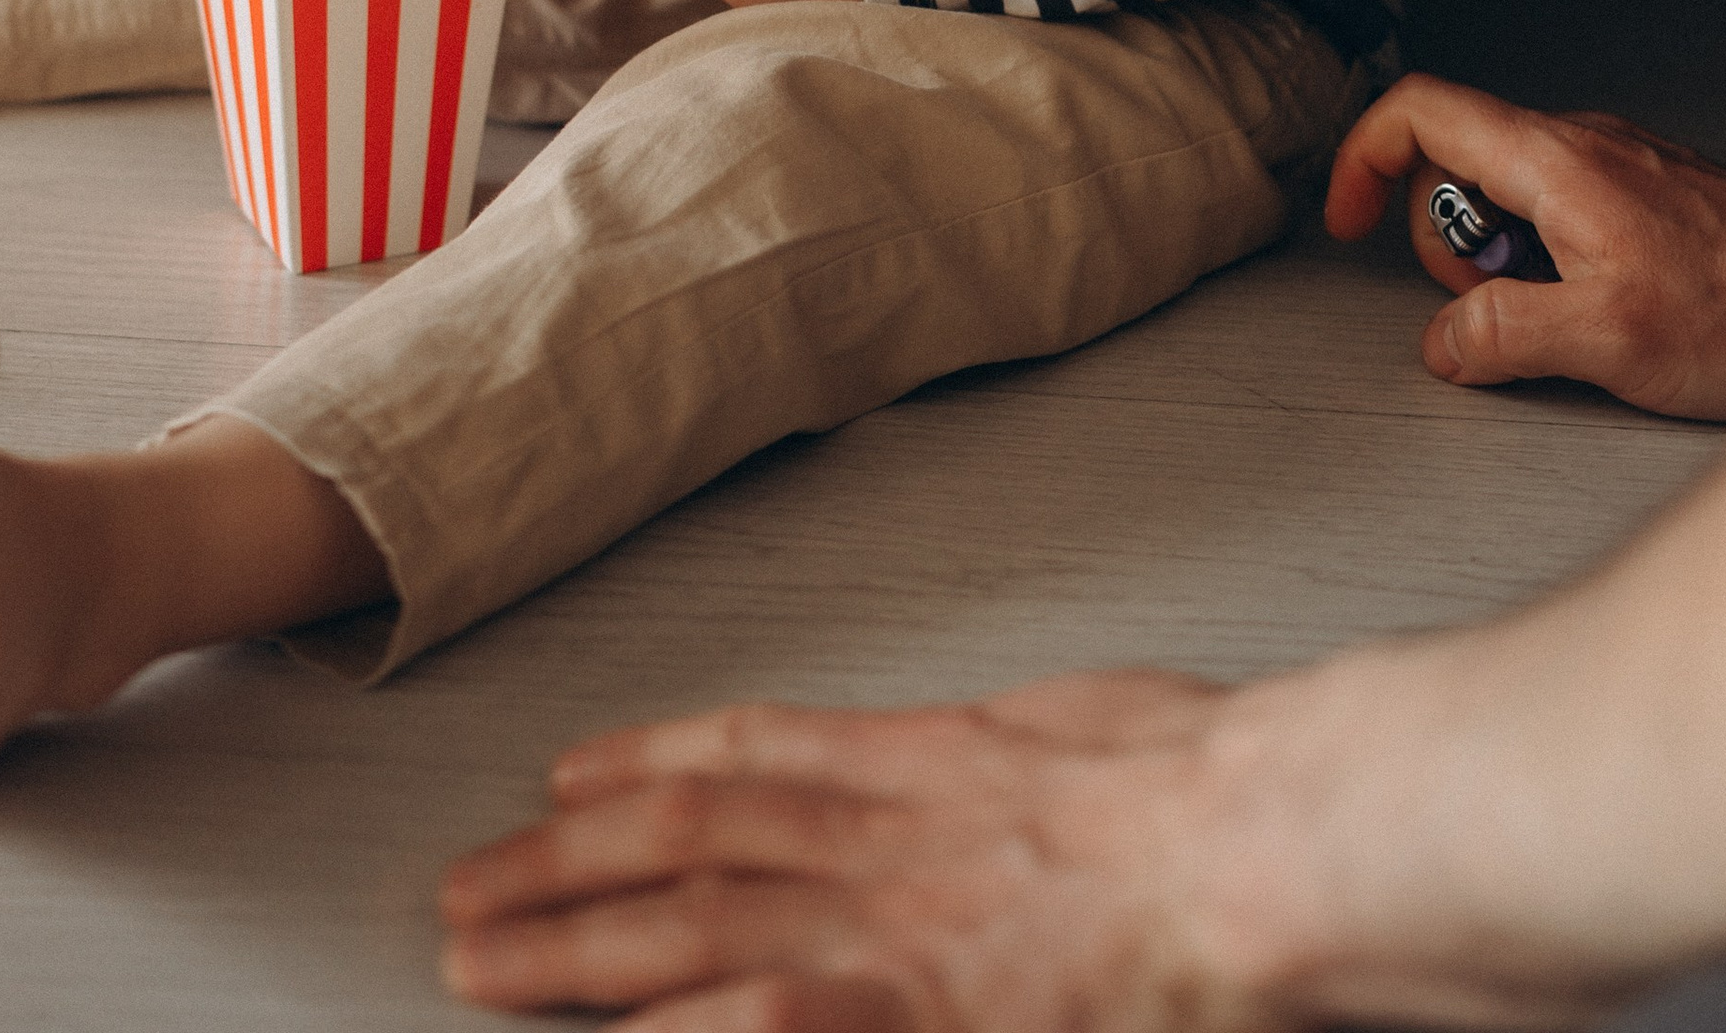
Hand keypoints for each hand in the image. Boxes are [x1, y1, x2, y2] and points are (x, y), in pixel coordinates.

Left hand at [439, 676, 1254, 1026]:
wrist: (1264, 840)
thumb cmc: (1215, 781)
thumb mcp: (1101, 723)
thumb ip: (1024, 750)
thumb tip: (1014, 753)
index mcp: (927, 759)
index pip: (751, 753)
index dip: (647, 762)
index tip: (565, 772)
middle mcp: (879, 837)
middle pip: (682, 842)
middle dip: (561, 868)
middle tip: (461, 890)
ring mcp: (889, 932)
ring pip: (687, 929)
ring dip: (572, 946)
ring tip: (475, 961)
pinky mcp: (920, 1017)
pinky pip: (769, 1025)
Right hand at [1325, 74, 1725, 421]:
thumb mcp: (1606, 342)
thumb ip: (1502, 335)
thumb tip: (1442, 342)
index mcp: (1552, 160)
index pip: (1419, 112)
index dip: (1361, 160)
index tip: (1347, 219)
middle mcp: (1579, 143)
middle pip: (1457, 164)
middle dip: (1449, 243)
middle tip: (1494, 308)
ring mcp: (1615, 164)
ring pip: (1511, 193)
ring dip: (1506, 259)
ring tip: (1568, 316)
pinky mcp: (1645, 193)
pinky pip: (1560, 209)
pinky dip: (1550, 258)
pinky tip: (1602, 309)